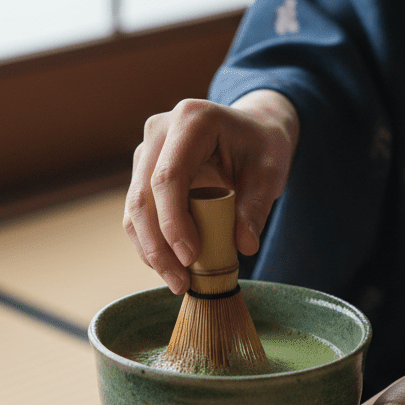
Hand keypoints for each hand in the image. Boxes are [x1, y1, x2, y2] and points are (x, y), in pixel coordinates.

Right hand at [123, 90, 298, 293]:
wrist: (251, 131)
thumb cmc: (261, 148)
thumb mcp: (270, 173)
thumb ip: (257, 207)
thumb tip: (244, 246)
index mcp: (192, 120)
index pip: (168, 177)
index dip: (173, 222)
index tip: (190, 259)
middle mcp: (160, 131)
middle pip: (142, 196)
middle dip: (157, 247)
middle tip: (181, 284)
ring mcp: (146, 150)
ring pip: (134, 209)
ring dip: (150, 251)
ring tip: (177, 282)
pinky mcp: (142, 171)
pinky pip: (138, 214)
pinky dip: (151, 243)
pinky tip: (170, 267)